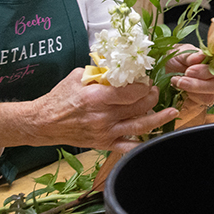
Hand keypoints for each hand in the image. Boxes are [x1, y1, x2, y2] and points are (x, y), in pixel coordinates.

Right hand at [0, 67, 176, 154]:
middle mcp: (103, 117)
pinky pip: (127, 146)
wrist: (43, 123)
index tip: (146, 81)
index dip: (143, 86)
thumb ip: (98, 73)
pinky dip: (142, 143)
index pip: (130, 92)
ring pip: (139, 126)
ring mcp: (105, 132)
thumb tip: (116, 67)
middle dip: (152, 97)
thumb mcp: (77, 78)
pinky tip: (154, 137)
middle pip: (139, 107)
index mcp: (97, 98)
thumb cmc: (59, 98)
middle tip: (155, 91)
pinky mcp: (104, 143)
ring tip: (170, 112)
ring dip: (157, 118)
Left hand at [167, 47, 213, 106]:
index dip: (205, 71)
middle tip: (180, 80)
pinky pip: (197, 106)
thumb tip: (201, 55)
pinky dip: (186, 99)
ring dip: (191, 92)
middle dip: (197, 84)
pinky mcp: (198, 102)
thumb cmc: (175, 59)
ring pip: (208, 98)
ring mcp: (206, 92)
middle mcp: (213, 78)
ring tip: (176, 83)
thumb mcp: (179, 53)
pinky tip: (177, 91)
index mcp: (212, 64)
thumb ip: (190, 55)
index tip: (189, 70)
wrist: (163, 69)